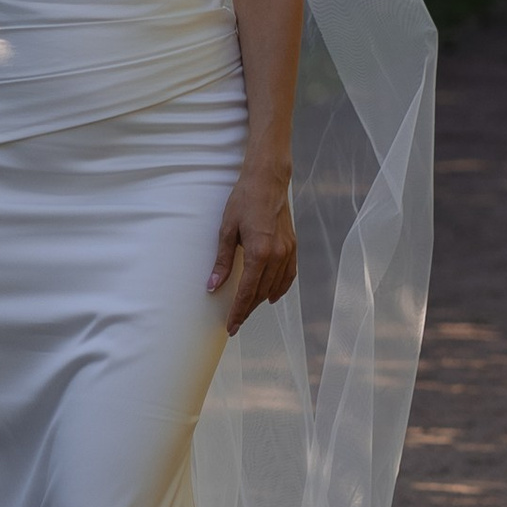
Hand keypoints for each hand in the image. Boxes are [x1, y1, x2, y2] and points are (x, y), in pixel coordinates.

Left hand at [208, 172, 297, 332]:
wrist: (267, 180)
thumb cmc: (244, 200)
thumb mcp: (227, 229)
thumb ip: (222, 260)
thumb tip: (213, 285)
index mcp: (259, 252)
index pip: (247, 292)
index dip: (238, 312)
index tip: (231, 326)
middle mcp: (277, 255)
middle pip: (261, 293)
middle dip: (248, 309)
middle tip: (235, 321)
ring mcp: (288, 251)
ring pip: (275, 287)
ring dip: (261, 300)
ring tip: (248, 309)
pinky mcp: (293, 246)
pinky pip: (289, 275)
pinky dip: (280, 288)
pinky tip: (271, 295)